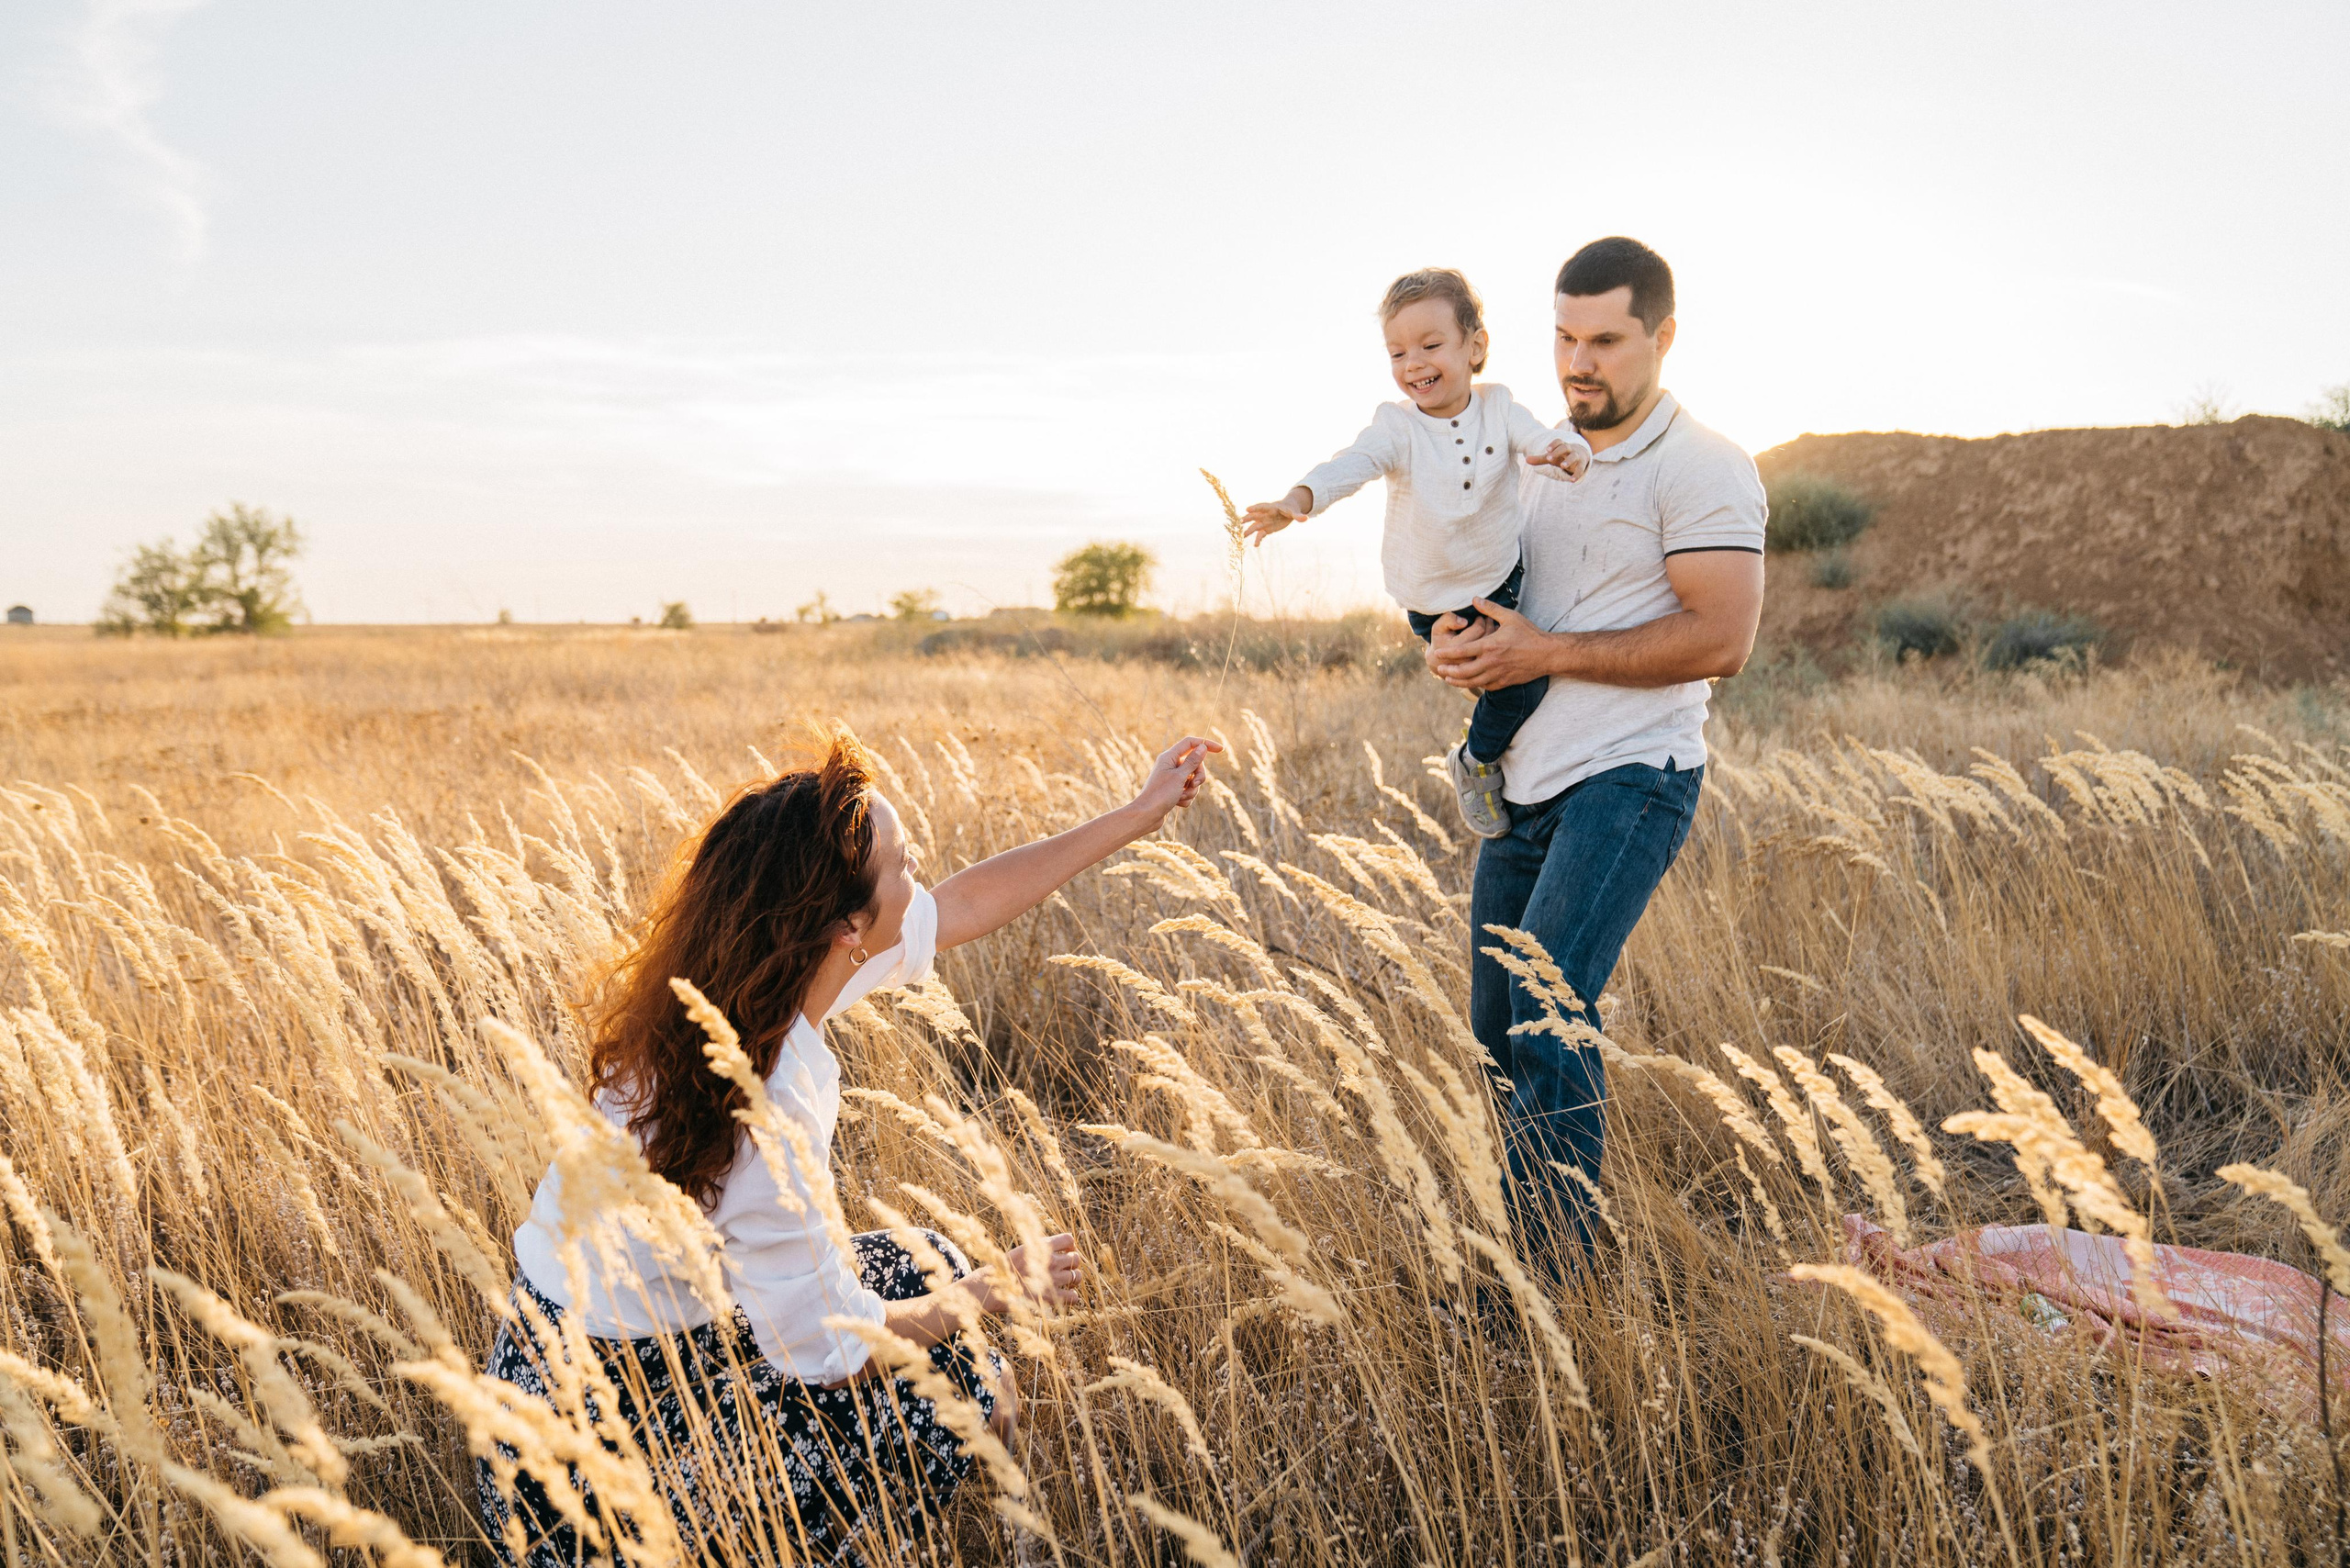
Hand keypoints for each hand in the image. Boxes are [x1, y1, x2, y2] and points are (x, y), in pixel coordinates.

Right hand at [976, 1233, 1084, 1312]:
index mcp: (1042, 1247)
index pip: (1068, 1239)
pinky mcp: (1051, 1298)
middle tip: (1065, 1268)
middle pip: (1075, 1258)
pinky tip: (1065, 1295)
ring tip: (1067, 1281)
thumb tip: (1054, 1247)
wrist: (992, 1288)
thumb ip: (1038, 1247)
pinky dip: (1072, 1296)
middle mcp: (1050, 1262)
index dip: (1070, 1245)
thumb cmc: (1004, 1268)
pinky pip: (1073, 1296)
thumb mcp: (1021, 1250)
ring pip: (1077, 1276)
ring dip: (1074, 1278)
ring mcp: (1052, 1280)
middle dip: (1072, 1262)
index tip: (1066, 1250)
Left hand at [1128, 734, 1220, 825]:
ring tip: (1181, 796)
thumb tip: (1202, 747)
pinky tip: (1177, 803)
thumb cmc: (1160, 794)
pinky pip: (1188, 791)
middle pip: (1195, 764)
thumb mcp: (1179, 776)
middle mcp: (1170, 765)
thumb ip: (1192, 761)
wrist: (1147, 815)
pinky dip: (1186, 798)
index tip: (1220, 750)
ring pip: (1193, 780)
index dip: (1206, 744)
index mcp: (1169, 757)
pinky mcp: (1173, 790)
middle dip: (1198, 776)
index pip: (1190, 743)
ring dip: (1191, 790)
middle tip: (1194, 784)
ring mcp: (1172, 778)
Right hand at [1241, 488, 1311, 544]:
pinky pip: (1260, 534)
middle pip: (1255, 516)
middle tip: (1241, 521)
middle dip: (1248, 518)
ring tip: (1243, 536)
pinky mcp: (1266, 529)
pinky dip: (1258, 539)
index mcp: (1271, 508)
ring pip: (1255, 526)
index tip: (1247, 509)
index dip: (1255, 508)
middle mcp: (1265, 515)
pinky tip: (1256, 545)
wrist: (1289, 511)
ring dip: (1249, 530)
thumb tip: (1306, 518)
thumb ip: (1298, 516)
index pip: (1262, 507)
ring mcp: (1264, 522)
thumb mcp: (1294, 512)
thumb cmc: (1291, 509)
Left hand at [1426, 598, 1555, 691]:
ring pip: (1473, 682)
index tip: (1438, 654)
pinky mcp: (1504, 682)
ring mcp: (1498, 674)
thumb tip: (1475, 598)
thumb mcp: (1510, 617)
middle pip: (1464, 671)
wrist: (1547, 654)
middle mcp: (1492, 662)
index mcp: (1490, 645)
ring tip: (1448, 679)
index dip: (1448, 654)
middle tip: (1439, 670)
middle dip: (1449, 671)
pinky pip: (1486, 686)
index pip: (1462, 651)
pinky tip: (1469, 682)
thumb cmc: (1529, 633)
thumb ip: (1490, 609)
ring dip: (1458, 681)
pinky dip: (1475, 685)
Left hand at [1528, 439, 1589, 481]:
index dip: (1553, 445)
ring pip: (1574, 456)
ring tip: (1562, 466)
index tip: (1547, 450)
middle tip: (1549, 458)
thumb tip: (1526, 460)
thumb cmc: (1561, 456)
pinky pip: (1580, 468)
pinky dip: (1577, 474)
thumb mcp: (1551, 457)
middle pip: (1565, 447)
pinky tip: (1572, 481)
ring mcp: (1577, 456)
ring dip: (1568, 460)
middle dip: (1557, 452)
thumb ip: (1539, 459)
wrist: (1580, 455)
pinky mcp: (1582, 464)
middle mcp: (1570, 449)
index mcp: (1561, 445)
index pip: (1558, 441)